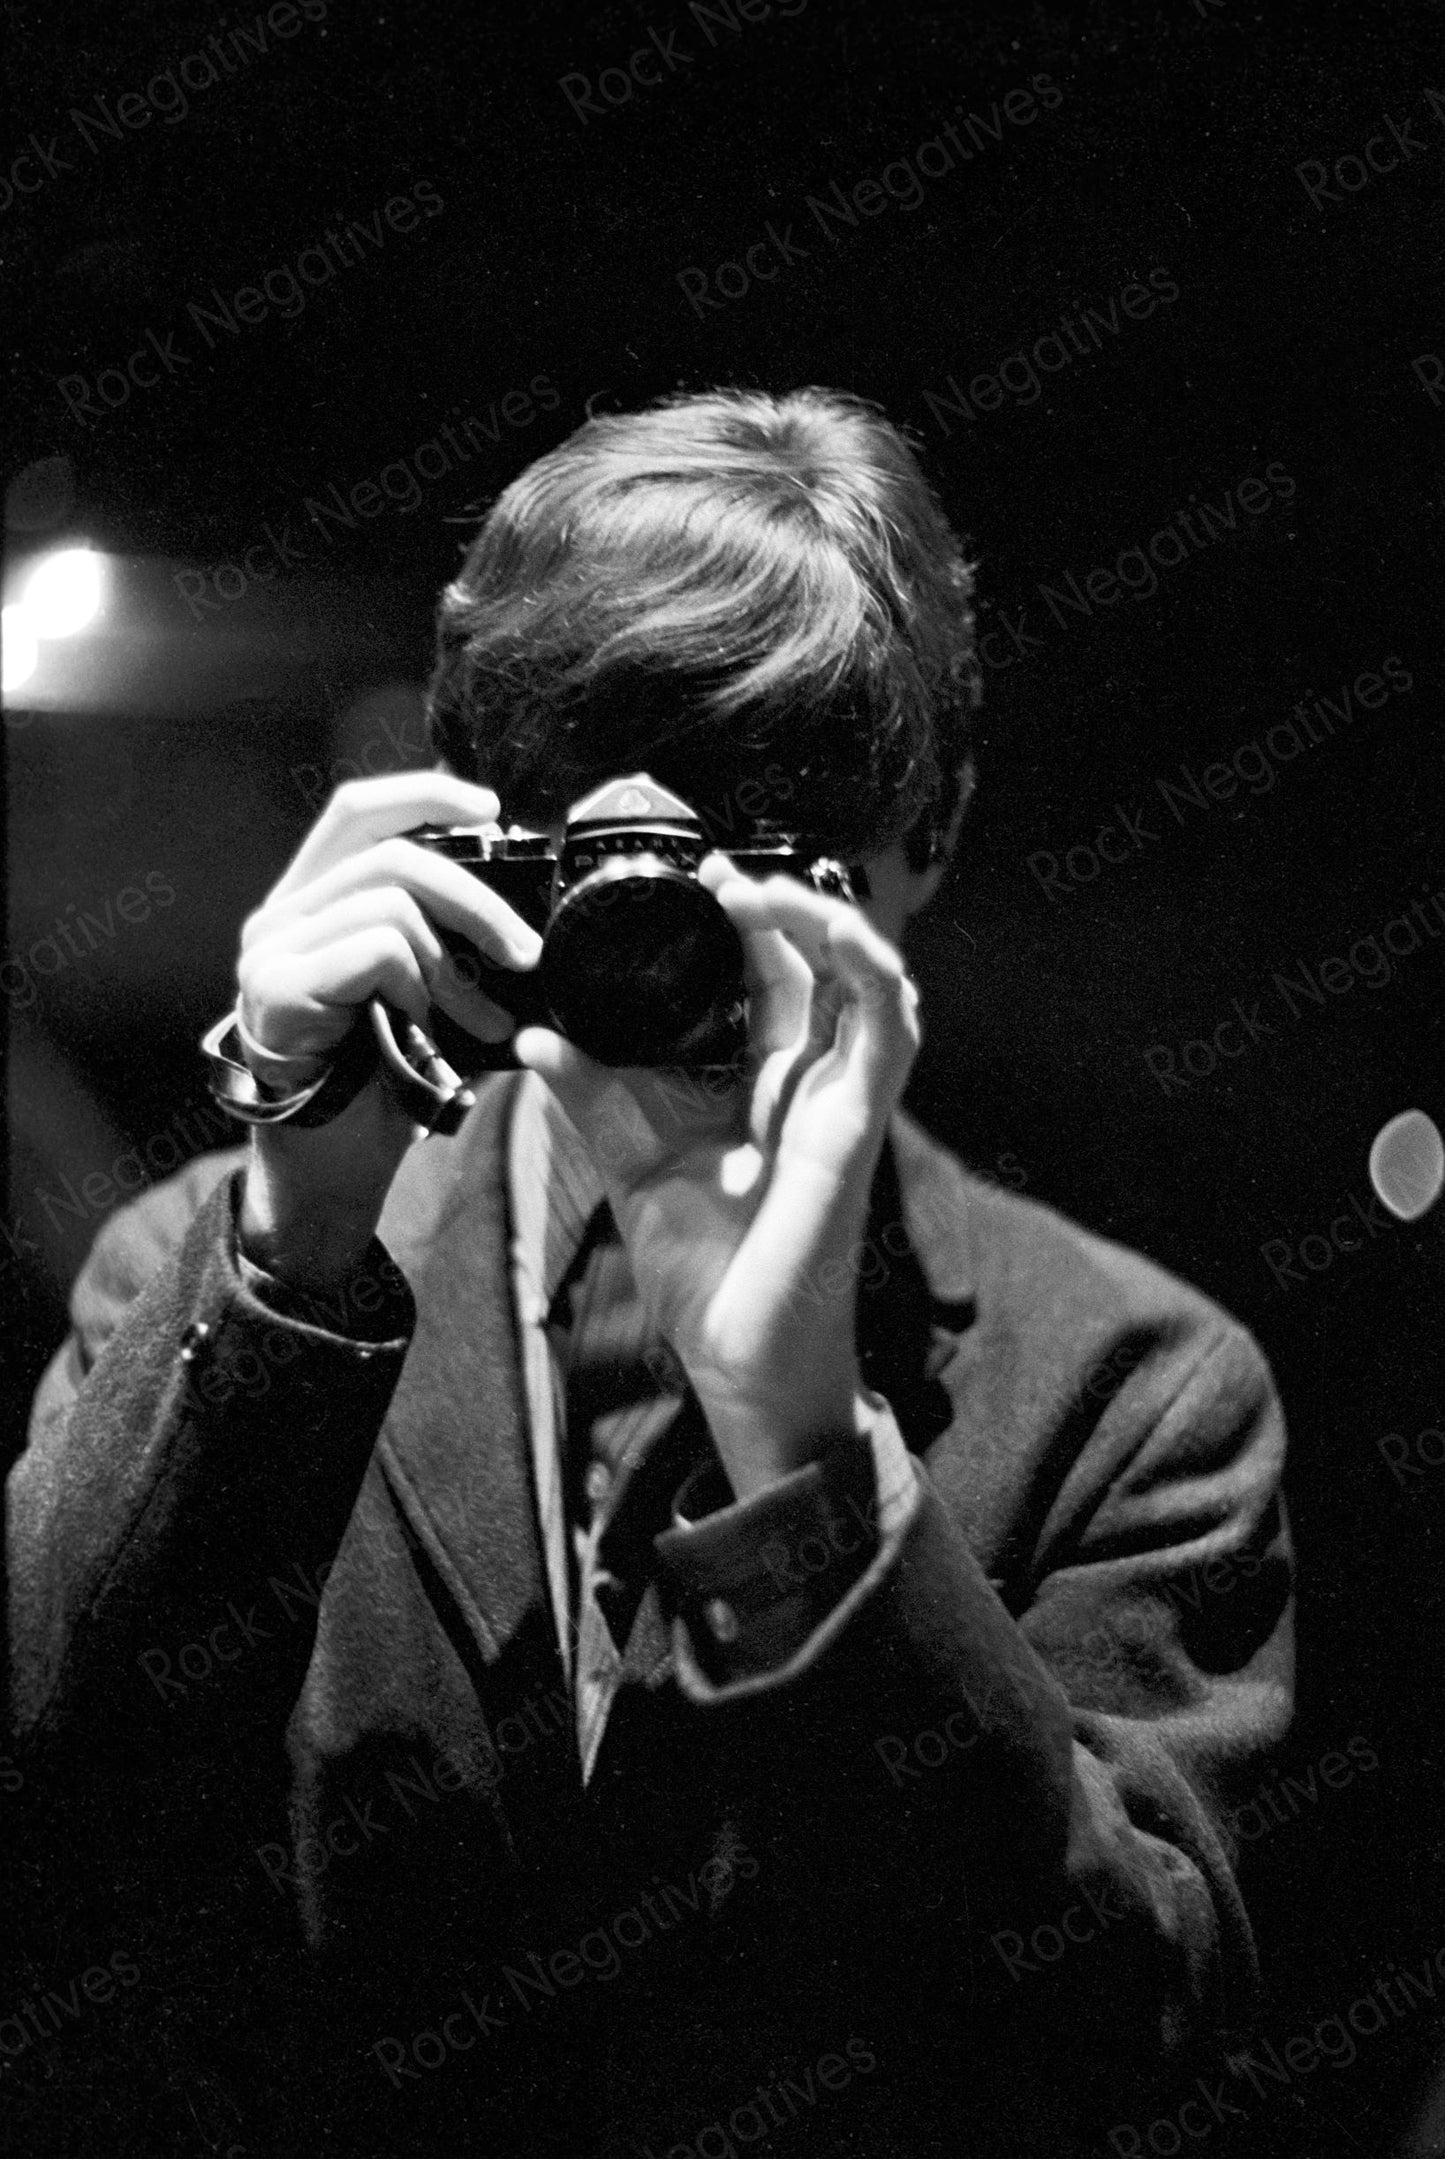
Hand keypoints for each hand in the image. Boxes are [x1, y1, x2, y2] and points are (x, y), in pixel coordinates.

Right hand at [235, 774, 541, 1288]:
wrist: (331, 1174)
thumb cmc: (379, 1087)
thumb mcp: (422, 997)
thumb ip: (441, 942)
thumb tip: (524, 911)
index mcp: (310, 904)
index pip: (358, 811)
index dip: (426, 793)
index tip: (493, 810)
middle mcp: (279, 915)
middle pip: (391, 849)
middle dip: (477, 896)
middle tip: (527, 952)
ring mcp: (270, 950)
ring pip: (391, 898)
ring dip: (455, 964)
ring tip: (482, 1020)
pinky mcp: (276, 988)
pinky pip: (376, 948)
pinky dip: (419, 986)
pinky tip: (425, 1032)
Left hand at [514, 857, 920, 1498]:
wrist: (739, 1362)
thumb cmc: (706, 1275)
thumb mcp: (633, 1162)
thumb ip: (595, 1094)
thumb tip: (537, 1036)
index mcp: (768, 1086)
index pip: (773, 976)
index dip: (747, 919)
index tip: (695, 878)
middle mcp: (814, 1083)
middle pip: (822, 962)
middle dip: (779, 902)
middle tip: (717, 873)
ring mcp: (845, 1099)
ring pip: (868, 976)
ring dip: (822, 918)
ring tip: (754, 889)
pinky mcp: (860, 1122)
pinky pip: (889, 1026)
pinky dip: (867, 966)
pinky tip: (826, 929)